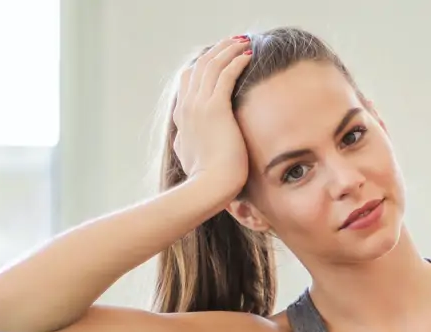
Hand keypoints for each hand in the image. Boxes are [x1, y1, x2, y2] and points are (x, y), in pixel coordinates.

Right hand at [172, 36, 252, 196]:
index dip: (202, 68)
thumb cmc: (206, 182)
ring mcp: (199, 106)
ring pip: (211, 65)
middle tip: (232, 44)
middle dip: (216, 52)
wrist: (208, 189)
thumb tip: (182, 143)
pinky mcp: (215, 109)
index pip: (188, 82)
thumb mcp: (189, 159)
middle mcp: (187, 107)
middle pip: (198, 67)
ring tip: (243, 43)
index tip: (218, 61)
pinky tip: (248, 55)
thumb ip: (186, 145)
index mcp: (182, 118)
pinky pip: (225, 74)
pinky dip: (236, 61)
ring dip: (227, 50)